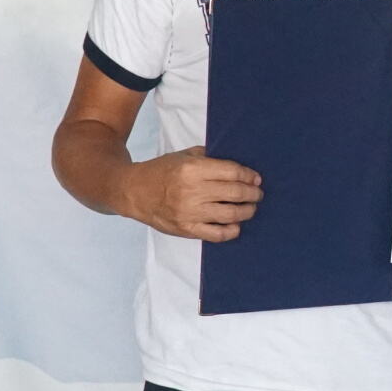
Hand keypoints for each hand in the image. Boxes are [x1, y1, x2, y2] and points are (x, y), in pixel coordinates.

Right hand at [116, 146, 262, 241]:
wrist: (134, 191)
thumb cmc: (161, 171)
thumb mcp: (183, 156)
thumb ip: (208, 157)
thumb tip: (236, 166)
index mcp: (192, 169)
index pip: (232, 172)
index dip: (249, 176)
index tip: (256, 179)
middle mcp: (192, 191)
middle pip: (235, 193)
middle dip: (252, 194)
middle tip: (257, 194)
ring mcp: (189, 212)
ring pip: (230, 215)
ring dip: (247, 211)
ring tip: (250, 208)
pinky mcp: (186, 229)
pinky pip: (216, 234)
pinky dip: (231, 231)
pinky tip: (236, 226)